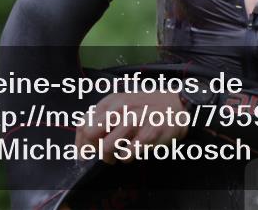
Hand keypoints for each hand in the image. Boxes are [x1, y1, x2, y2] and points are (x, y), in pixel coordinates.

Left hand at [75, 91, 189, 163]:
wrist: (177, 106)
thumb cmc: (147, 108)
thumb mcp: (123, 104)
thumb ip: (104, 117)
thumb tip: (84, 139)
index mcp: (112, 101)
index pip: (83, 123)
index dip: (80, 142)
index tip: (84, 153)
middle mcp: (121, 108)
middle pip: (90, 134)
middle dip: (92, 149)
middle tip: (102, 153)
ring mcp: (135, 120)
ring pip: (106, 147)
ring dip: (109, 157)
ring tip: (118, 155)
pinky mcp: (148, 134)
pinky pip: (126, 154)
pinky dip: (126, 158)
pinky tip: (132, 152)